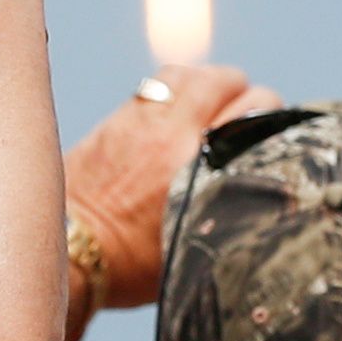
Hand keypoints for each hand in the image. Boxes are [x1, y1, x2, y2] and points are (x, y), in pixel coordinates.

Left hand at [68, 63, 267, 312]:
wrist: (67, 251)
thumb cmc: (129, 266)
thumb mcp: (194, 253)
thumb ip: (229, 217)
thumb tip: (263, 203)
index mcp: (200, 168)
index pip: (257, 109)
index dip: (274, 117)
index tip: (274, 134)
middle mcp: (174, 134)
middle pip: (226, 81)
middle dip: (245, 94)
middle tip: (248, 118)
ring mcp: (143, 120)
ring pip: (191, 74)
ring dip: (210, 83)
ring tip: (216, 104)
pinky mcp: (118, 118)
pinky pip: (159, 83)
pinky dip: (179, 86)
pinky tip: (181, 106)